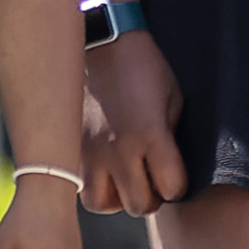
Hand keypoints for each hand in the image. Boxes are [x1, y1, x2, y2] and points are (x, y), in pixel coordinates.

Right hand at [76, 37, 182, 216]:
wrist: (99, 42)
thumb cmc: (142, 66)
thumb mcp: (172, 96)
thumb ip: (171, 135)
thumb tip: (170, 164)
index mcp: (150, 136)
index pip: (171, 189)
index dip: (178, 185)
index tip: (175, 175)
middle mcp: (119, 151)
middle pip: (139, 205)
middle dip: (151, 196)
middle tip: (151, 179)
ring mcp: (90, 154)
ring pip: (104, 204)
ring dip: (118, 196)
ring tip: (124, 177)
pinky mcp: (71, 150)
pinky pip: (81, 187)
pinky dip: (95, 184)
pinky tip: (103, 168)